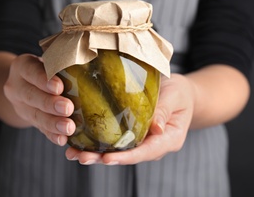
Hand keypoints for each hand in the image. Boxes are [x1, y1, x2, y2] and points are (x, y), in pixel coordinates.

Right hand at [4, 53, 75, 144]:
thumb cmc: (47, 65)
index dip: (44, 80)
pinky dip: (52, 135)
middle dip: (50, 104)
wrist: (25, 82)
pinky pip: (40, 129)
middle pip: (31, 96)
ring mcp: (21, 106)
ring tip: (69, 127)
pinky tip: (62, 139)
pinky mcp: (29, 120)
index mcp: (22, 66)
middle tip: (68, 108)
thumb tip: (89, 61)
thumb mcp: (49, 58)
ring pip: (35, 116)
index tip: (59, 87)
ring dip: (53, 123)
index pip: (31, 71)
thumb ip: (61, 61)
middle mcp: (16, 86)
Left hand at [64, 73, 195, 164]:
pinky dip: (97, 142)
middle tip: (80, 157)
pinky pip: (114, 141)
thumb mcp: (176, 96)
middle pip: (127, 156)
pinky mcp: (132, 134)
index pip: (146, 152)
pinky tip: (79, 141)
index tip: (107, 159)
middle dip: (102, 158)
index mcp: (168, 140)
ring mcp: (142, 142)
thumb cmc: (180, 93)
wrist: (181, 93)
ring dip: (95, 153)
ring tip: (73, 153)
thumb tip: (157, 128)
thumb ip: (165, 110)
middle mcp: (153, 145)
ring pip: (117, 151)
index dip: (126, 157)